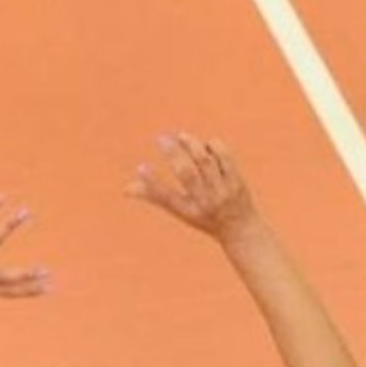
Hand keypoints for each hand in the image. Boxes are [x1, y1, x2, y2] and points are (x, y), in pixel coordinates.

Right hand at [127, 133, 258, 242]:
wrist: (240, 229)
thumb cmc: (203, 217)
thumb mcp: (179, 211)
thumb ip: (154, 197)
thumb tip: (125, 189)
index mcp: (187, 210)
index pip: (166, 197)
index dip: (152, 182)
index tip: (140, 167)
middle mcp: (204, 201)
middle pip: (186, 174)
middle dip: (172, 153)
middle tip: (161, 138)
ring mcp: (222, 191)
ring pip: (205, 162)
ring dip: (191, 145)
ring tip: (181, 137)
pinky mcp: (237, 182)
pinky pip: (224, 157)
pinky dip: (213, 147)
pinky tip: (205, 145)